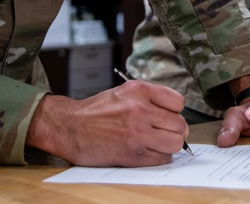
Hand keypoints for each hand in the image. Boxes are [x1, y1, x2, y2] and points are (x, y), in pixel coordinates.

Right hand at [26, 80, 187, 166]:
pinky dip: (159, 157)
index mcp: (139, 90)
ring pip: (175, 143)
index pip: (178, 102)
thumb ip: (150, 98)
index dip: (175, 111)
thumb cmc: (96, 111)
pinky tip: (148, 151)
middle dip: (175, 130)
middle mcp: (140, 110)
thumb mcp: (124, 91)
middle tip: (166, 133)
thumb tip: (174, 114)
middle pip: (180, 125)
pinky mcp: (131, 154)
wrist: (69, 127)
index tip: (169, 116)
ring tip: (158, 143)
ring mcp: (136, 133)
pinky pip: (161, 159)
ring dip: (170, 145)